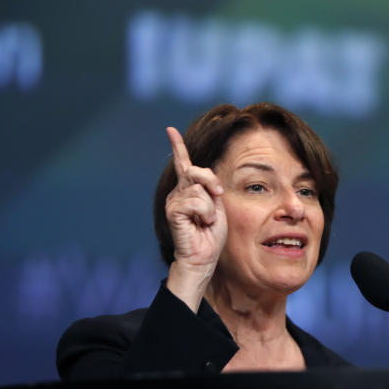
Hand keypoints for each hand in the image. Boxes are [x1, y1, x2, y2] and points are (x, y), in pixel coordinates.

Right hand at [164, 127, 226, 310]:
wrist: (203, 257)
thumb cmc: (211, 235)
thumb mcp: (217, 206)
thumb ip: (211, 189)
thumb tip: (207, 176)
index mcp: (189, 190)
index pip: (183, 163)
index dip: (178, 146)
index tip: (170, 130)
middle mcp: (178, 192)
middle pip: (197, 171)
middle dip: (212, 182)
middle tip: (218, 196)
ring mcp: (173, 201)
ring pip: (199, 189)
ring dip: (210, 206)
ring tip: (206, 221)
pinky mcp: (172, 210)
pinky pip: (195, 201)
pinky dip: (204, 212)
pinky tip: (200, 223)